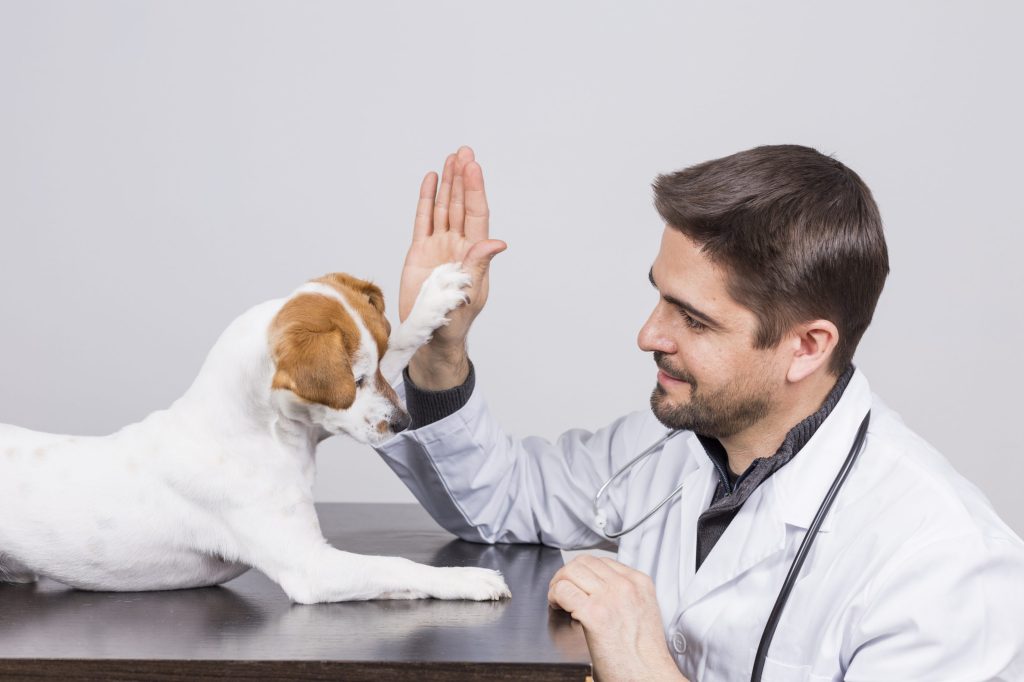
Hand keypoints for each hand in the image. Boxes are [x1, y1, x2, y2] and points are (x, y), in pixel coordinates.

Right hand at [400, 146, 505, 388]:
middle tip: (463, 151)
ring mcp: (438, 246)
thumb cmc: (454, 321)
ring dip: (447, 183)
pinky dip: (426, 200)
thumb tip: (497, 242)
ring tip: (450, 158)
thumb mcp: (469, 294)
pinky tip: (431, 180)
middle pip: (460, 204)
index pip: (475, 214)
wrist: (429, 337)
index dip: (474, 189)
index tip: (473, 165)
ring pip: (443, 207)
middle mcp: (457, 245)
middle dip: (463, 178)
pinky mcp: (419, 252)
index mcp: (474, 254)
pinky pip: (423, 220)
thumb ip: (479, 266)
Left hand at [548, 556, 687, 681]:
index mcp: (639, 583)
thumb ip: (624, 595)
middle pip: (583, 562)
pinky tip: (558, 607)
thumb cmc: (645, 656)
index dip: (583, 572)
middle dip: (567, 574)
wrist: (650, 677)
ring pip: (571, 572)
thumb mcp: (642, 612)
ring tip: (559, 600)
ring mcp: (610, 598)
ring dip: (559, 584)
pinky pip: (563, 591)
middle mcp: (626, 586)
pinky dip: (554, 597)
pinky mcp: (595, 614)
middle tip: (562, 590)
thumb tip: (597, 590)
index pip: (601, 561)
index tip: (577, 584)